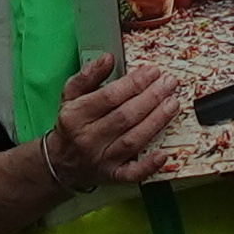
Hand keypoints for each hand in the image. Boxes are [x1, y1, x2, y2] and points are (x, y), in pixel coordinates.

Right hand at [40, 53, 184, 192]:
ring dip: (156, 121)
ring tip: (173, 104)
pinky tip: (164, 153)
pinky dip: (149, 165)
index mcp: (76, 115)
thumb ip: (88, 75)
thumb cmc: (71, 124)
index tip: (152, 71)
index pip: (109, 97)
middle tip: (169, 83)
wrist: (61, 162)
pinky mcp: (112, 176)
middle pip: (125, 116)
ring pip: (133, 140)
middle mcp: (88, 138)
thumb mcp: (71, 96)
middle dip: (151, 98)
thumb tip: (107, 58)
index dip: (134, 83)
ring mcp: (101, 159)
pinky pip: (132, 174)